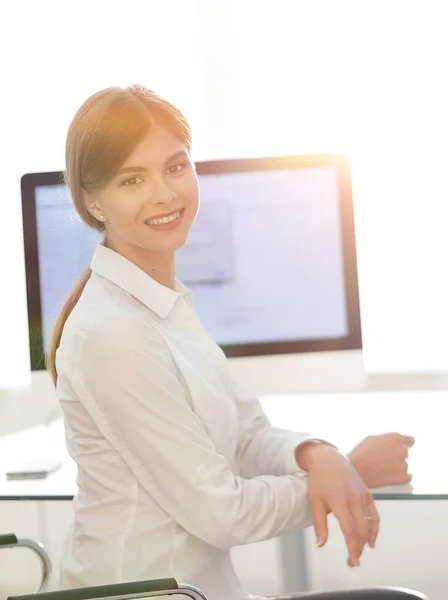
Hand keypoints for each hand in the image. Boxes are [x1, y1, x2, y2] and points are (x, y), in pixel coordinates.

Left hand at [296, 442, 378, 567]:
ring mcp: (362, 495)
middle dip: (359, 549)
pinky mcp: (367, 493)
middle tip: (353, 561)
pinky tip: (370, 540)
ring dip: (366, 541)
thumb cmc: (319, 478)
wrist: (328, 458)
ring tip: (360, 553)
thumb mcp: (314, 501)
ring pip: (370, 524)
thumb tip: (321, 545)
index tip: (351, 560)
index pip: (350, 530)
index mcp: (339, 500)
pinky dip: (374, 529)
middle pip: (362, 530)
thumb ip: (319, 524)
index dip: (352, 548)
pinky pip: (374, 514)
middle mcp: (354, 498)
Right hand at [348, 433, 413, 488]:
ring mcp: (403, 465)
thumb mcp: (371, 439)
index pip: (409, 440)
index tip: (403, 446)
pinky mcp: (402, 478)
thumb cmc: (360, 455)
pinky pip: (407, 477)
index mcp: (395, 438)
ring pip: (404, 465)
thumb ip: (385, 439)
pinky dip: (400, 477)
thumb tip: (387, 442)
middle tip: (385, 458)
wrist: (356, 470)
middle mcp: (401, 450)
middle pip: (405, 452)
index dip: (405, 443)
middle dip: (396, 455)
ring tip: (383, 467)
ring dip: (397, 466)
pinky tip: (390, 475)